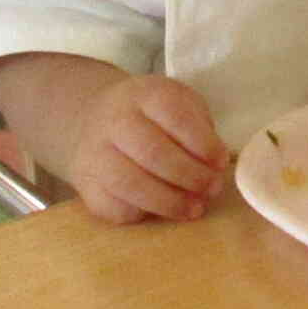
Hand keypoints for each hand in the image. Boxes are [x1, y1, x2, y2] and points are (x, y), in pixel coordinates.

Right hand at [68, 74, 228, 223]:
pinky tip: (163, 211)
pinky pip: (113, 206)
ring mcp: (95, 153)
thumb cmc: (152, 115)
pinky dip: (143, 214)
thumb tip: (215, 165)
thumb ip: (199, 128)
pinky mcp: (86, 185)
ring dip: (169, 201)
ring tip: (195, 208)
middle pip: (152, 152)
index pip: (175, 116)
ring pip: (129, 183)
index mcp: (145, 94)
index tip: (221, 162)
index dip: (203, 143)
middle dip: (190, 176)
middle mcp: (115, 121)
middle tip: (213, 189)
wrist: (95, 119)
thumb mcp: (180, 102)